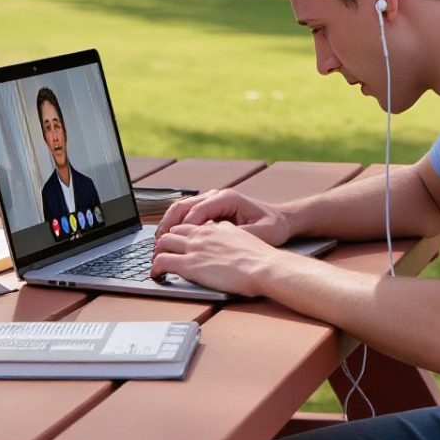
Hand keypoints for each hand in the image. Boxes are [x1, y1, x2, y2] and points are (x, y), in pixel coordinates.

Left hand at [152, 216, 288, 296]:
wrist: (264, 267)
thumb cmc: (259, 257)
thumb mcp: (243, 235)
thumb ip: (228, 233)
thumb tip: (222, 232)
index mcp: (214, 228)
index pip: (187, 225)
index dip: (179, 235)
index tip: (176, 244)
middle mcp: (201, 234)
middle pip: (171, 232)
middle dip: (164, 243)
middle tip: (162, 255)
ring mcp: (193, 248)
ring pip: (162, 244)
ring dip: (157, 253)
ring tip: (157, 265)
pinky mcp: (189, 265)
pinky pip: (161, 262)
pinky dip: (155, 268)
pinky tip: (156, 275)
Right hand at [154, 188, 292, 245]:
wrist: (283, 219)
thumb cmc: (274, 226)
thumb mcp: (260, 232)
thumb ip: (239, 235)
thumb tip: (219, 242)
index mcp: (226, 198)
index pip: (196, 211)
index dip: (182, 229)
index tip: (172, 244)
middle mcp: (216, 195)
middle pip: (182, 206)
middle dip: (168, 225)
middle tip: (157, 244)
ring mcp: (212, 200)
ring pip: (181, 208)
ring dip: (168, 225)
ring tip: (158, 243)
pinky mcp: (211, 208)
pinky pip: (187, 214)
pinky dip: (176, 225)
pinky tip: (170, 240)